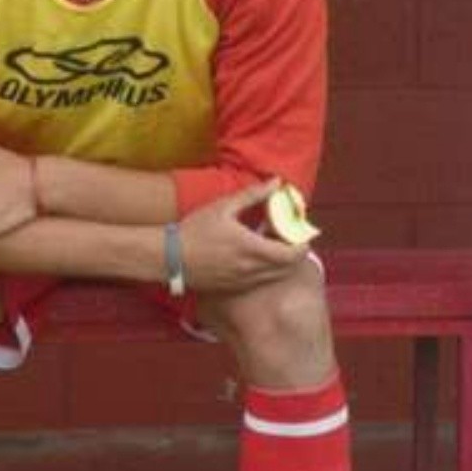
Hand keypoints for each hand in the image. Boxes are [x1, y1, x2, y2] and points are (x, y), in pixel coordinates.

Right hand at [178, 181, 310, 293]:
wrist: (168, 258)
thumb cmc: (195, 230)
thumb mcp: (223, 207)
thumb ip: (253, 195)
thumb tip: (276, 182)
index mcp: (252, 249)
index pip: (292, 255)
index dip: (303, 245)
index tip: (301, 233)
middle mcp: (251, 269)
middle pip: (288, 268)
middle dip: (295, 254)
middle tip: (290, 238)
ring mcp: (243, 282)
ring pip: (275, 277)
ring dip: (281, 263)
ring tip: (274, 245)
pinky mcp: (234, 288)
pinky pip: (260, 282)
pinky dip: (267, 271)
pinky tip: (256, 256)